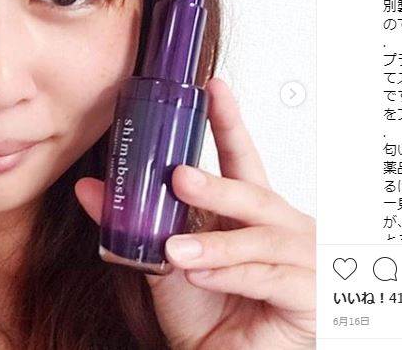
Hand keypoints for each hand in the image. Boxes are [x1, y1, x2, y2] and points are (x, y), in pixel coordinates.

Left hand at [75, 78, 315, 348]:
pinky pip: (270, 277)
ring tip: (176, 250)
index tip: (212, 88)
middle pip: (253, 196)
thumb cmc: (206, 313)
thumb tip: (91, 188)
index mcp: (253, 215)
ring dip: (216, 245)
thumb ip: (136, 224)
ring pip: (260, 240)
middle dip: (216, 185)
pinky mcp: (310, 293)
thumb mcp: (164, 261)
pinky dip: (233, 275)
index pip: (242, 160)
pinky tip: (203, 275)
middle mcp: (282, 230)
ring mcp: (303, 259)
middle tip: (178, 176)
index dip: (228, 123)